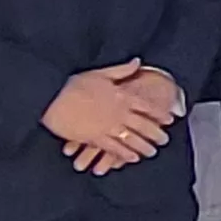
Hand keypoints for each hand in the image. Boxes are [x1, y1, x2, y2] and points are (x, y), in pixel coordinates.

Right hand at [45, 64, 177, 170]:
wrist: (51, 98)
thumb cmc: (73, 84)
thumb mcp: (100, 73)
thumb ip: (122, 70)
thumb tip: (138, 62)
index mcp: (121, 96)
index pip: (147, 106)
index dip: (159, 113)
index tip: (169, 119)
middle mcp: (118, 113)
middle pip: (144, 125)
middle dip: (156, 133)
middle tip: (164, 139)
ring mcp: (107, 127)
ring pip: (132, 139)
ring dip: (145, 146)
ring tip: (152, 152)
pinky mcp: (95, 138)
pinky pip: (115, 149)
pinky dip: (125, 154)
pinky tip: (133, 158)